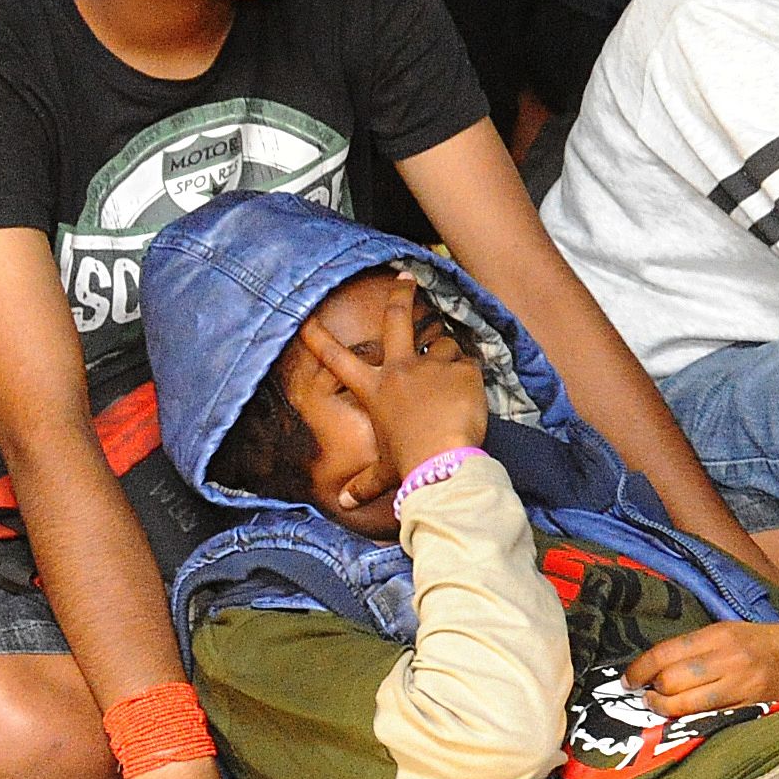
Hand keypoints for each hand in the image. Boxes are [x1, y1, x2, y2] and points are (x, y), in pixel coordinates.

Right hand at [297, 289, 489, 479]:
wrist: (442, 461)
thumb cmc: (410, 465)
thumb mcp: (384, 471)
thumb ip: (365, 483)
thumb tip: (344, 503)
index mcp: (374, 389)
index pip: (338, 359)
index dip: (319, 337)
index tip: (305, 317)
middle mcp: (399, 369)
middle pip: (396, 319)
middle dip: (399, 293)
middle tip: (405, 276)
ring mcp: (431, 365)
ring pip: (441, 343)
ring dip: (446, 351)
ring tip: (451, 373)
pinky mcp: (462, 367)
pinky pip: (468, 361)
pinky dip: (470, 371)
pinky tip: (472, 389)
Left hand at [625, 619, 778, 713]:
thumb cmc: (768, 645)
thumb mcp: (734, 632)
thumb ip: (699, 647)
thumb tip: (656, 667)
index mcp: (722, 634)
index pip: (666, 653)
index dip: (639, 669)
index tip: (628, 679)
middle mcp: (730, 658)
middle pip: (671, 681)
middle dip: (652, 692)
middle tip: (647, 696)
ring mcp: (742, 686)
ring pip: (686, 704)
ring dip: (666, 710)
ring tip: (661, 709)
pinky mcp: (752, 708)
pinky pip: (710, 720)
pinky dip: (692, 722)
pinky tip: (686, 719)